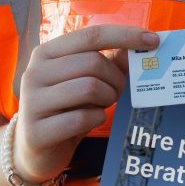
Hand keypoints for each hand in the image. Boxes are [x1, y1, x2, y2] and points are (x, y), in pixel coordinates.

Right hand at [13, 23, 158, 183]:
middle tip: (118, 91)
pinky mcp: (36, 131)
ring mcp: (31, 102)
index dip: (125, 35)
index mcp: (46, 53)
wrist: (34, 150)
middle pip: (93, 62)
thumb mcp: (85, 81)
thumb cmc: (66, 109)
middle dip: (116, 78)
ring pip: (89, 87)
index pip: (91, 35)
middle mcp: (34, 73)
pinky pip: (82, 118)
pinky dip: (96, 118)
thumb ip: (110, 62)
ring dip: (107, 98)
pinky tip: (90, 120)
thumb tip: (140, 43)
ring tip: (103, 105)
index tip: (153, 40)